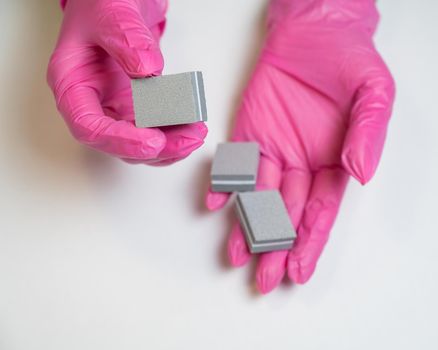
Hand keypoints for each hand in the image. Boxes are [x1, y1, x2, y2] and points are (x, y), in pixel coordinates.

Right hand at [48, 0, 206, 164]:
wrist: (115, 2)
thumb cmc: (101, 5)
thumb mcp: (110, 13)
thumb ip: (126, 39)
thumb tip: (148, 71)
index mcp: (72, 84)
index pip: (88, 126)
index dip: (120, 141)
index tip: (153, 141)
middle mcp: (92, 103)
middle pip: (118, 143)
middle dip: (155, 148)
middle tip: (188, 139)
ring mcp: (116, 107)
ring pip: (138, 143)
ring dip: (169, 146)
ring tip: (196, 133)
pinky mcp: (136, 107)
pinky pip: (152, 131)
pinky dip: (173, 135)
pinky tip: (192, 128)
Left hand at [206, 0, 394, 292]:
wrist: (314, 30)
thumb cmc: (349, 60)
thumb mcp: (373, 95)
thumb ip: (368, 135)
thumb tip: (361, 174)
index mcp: (332, 163)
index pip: (320, 211)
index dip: (309, 241)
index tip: (298, 270)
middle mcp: (300, 163)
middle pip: (286, 213)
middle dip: (275, 246)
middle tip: (263, 279)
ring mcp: (271, 149)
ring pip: (256, 196)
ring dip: (246, 226)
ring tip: (236, 256)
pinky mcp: (247, 132)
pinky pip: (233, 162)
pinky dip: (223, 181)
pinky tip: (215, 202)